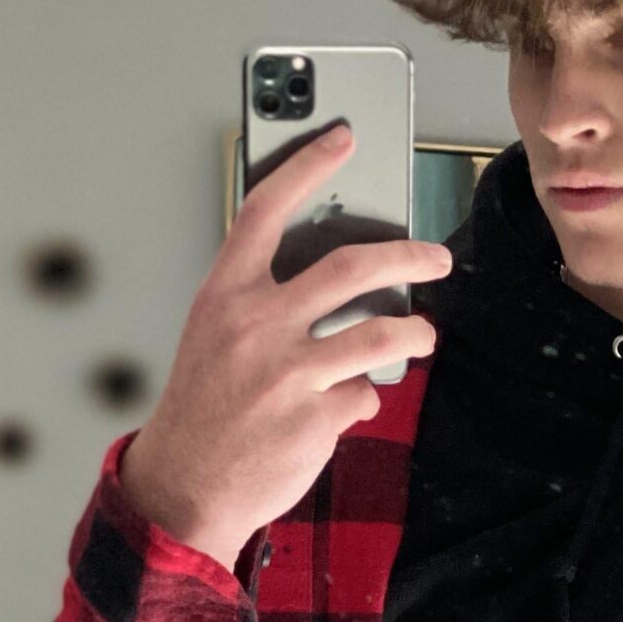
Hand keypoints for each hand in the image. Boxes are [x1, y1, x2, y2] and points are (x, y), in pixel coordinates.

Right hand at [122, 122, 454, 563]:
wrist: (185, 484)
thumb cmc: (203, 407)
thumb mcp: (214, 336)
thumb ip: (263, 301)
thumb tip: (335, 281)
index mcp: (225, 294)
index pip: (268, 209)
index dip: (308, 165)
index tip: (344, 137)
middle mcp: (258, 324)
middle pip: (353, 267)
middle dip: (410, 256)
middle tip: (437, 258)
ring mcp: (290, 371)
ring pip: (381, 333)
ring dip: (415, 332)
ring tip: (423, 333)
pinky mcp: (317, 416)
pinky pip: (364, 394)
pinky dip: (362, 398)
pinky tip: (346, 404)